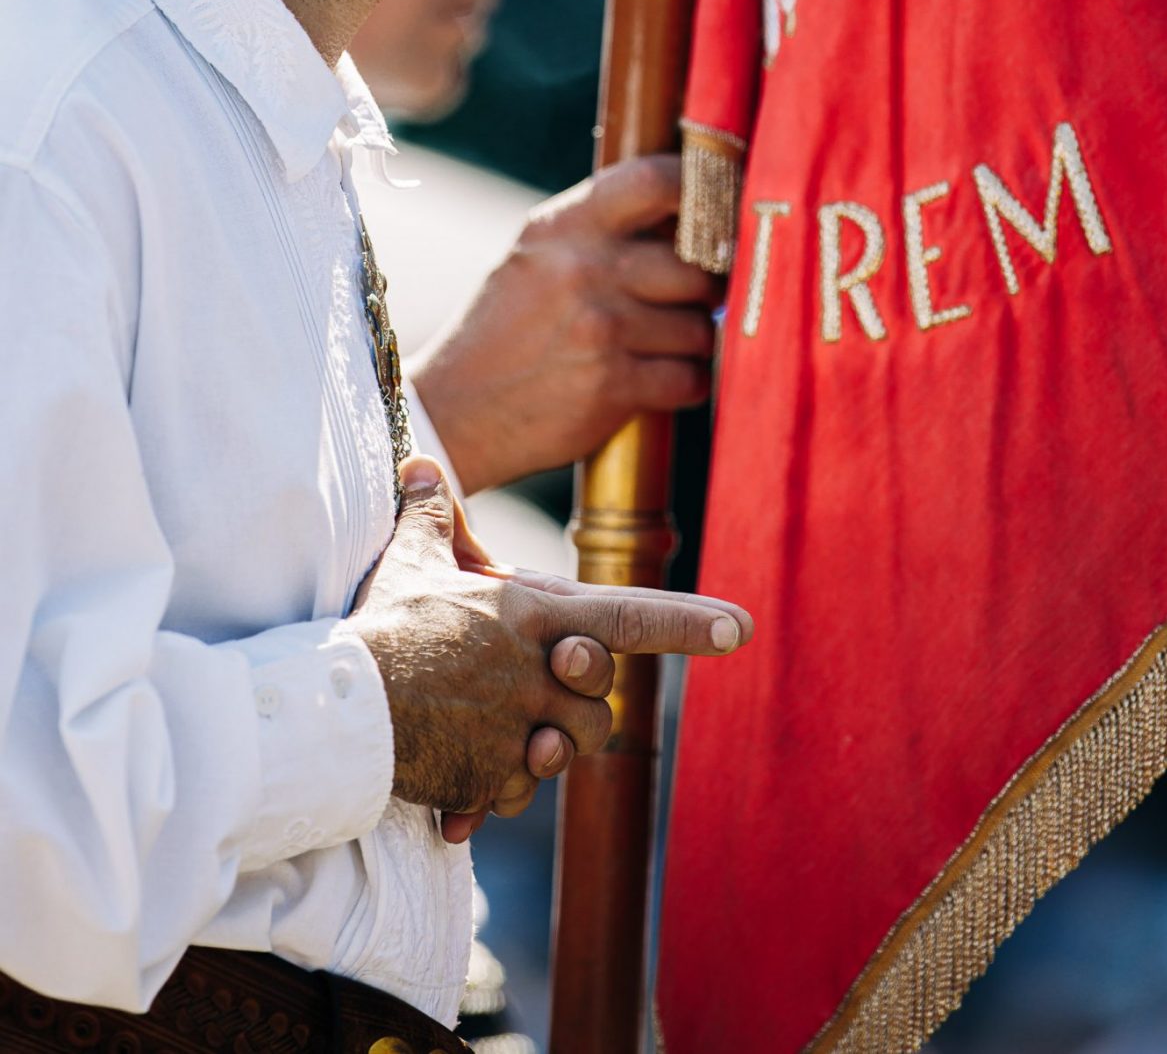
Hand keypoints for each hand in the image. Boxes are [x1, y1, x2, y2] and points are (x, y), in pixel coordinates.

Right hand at [350, 458, 751, 839]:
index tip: (739, 628)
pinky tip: (461, 773)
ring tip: (496, 734)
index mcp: (533, 615)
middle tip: (538, 698)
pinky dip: (496, 789)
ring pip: (572, 751)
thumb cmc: (377, 627)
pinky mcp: (492, 776)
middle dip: (582, 707)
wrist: (335, 707)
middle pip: (603, 703)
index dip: (687, 622)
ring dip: (544, 750)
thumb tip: (418, 465)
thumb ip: (429, 516)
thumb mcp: (409, 562)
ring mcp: (519, 728)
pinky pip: (519, 792)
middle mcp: (538, 670)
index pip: (628, 614)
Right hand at [410, 154, 721, 492]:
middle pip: (695, 265)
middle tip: (692, 302)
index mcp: (562, 227)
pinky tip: (655, 384)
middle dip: (706, 289)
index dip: (699, 190)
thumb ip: (598, 231)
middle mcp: (583, 269)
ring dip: (693, 344)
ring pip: (700, 328)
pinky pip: (691, 378)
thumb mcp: (534, 259)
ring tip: (659, 349)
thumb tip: (689, 214)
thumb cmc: (503, 332)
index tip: (717, 209)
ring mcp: (600, 329)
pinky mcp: (612, 386)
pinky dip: (684, 385)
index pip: (652, 181)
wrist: (454, 413)